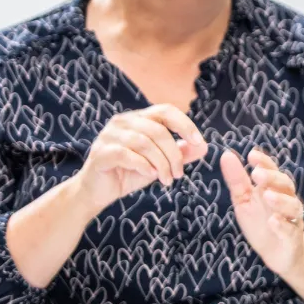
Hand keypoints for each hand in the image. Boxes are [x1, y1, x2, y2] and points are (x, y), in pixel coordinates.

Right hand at [75, 104, 208, 216]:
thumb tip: (204, 147)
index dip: (186, 124)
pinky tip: (151, 176)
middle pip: (158, 130)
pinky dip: (143, 165)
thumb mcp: (161, 162)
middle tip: (178, 174)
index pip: (166, 110)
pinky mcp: (100, 153)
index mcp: (139, 118)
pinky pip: (126, 154)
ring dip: (161, 164)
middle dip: (174, 154)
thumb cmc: (131, 173)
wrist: (98, 192)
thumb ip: (182, 153)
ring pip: (144, 143)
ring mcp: (109, 135)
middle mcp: (123, 121)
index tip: (199, 143)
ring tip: (167, 180)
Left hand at [220, 148, 303, 276]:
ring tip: (267, 195)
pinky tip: (273, 221)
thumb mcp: (244, 200)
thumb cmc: (260, 222)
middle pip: (286, 185)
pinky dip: (283, 225)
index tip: (251, 155)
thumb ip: (237, 179)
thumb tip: (226, 154)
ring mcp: (292, 219)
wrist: (277, 253)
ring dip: (281, 200)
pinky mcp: (292, 238)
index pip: (273, 171)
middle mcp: (287, 200)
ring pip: (292, 206)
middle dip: (273, 178)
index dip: (265, 162)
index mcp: (274, 188)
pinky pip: (291, 230)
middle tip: (257, 174)